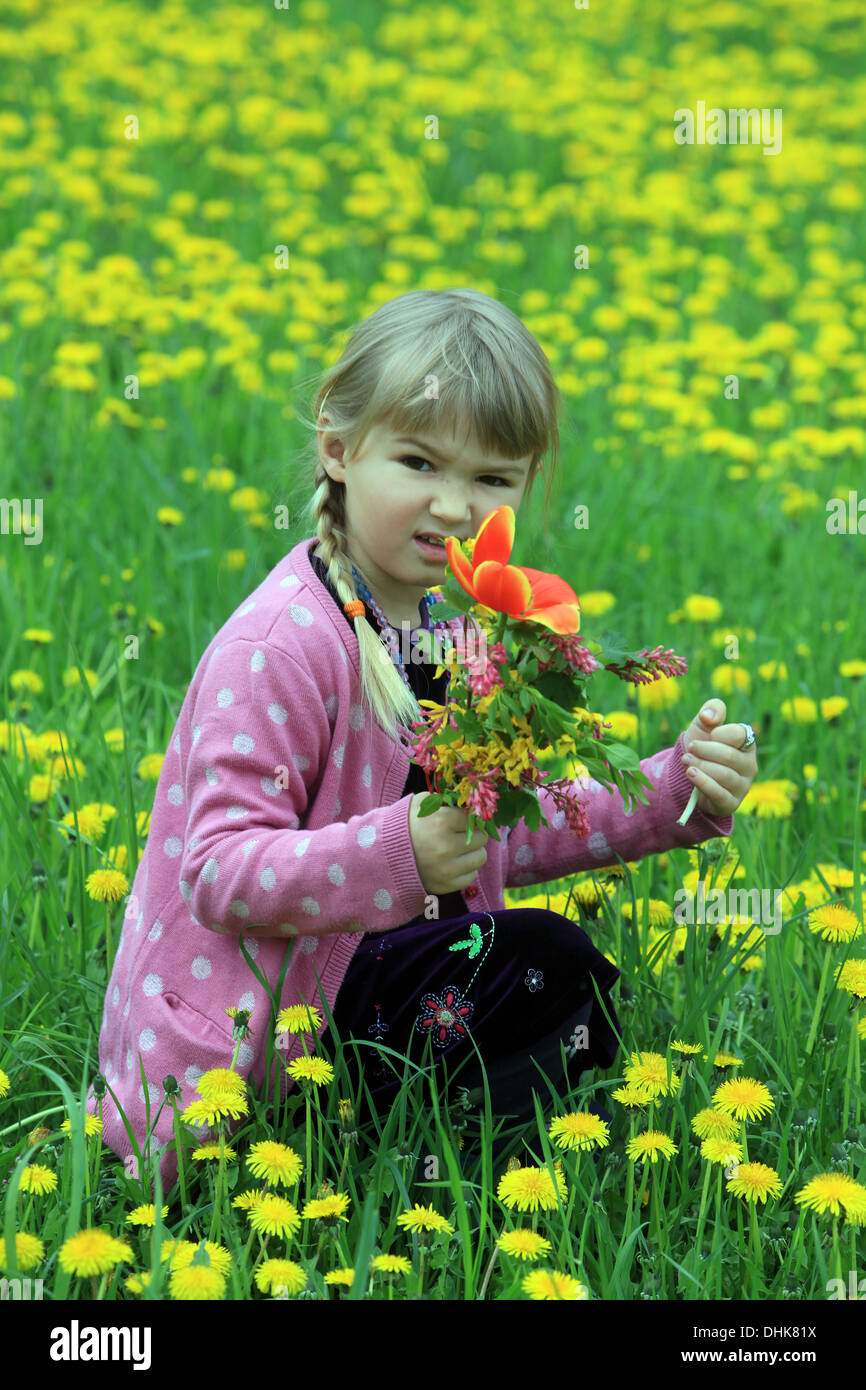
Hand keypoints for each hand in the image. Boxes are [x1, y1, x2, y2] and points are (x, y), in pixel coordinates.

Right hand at [408, 792, 488, 894]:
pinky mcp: (444, 885)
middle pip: (481, 838)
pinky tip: (452, 863)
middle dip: (472, 834)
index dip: (465, 818)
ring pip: (480, 857)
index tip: (457, 820)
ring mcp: (446, 869)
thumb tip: (473, 807)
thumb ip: (448, 801)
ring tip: (457, 849)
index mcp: (440, 822)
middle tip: (459, 835)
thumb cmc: (406, 824)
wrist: (383, 853)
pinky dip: (465, 869)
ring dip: (472, 852)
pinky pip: (471, 876)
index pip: (473, 818)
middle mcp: (445, 847)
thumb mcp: (423, 803)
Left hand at [678, 698, 757, 817]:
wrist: (688, 774)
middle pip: (729, 756)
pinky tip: (691, 774)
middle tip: (689, 749)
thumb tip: (708, 716)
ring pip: (724, 775)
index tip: (706, 733)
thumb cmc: (702, 746)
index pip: (739, 735)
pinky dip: (703, 783)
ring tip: (685, 761)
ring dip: (701, 766)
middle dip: (705, 751)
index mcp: (747, 744)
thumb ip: (711, 711)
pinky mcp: (731, 803)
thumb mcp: (703, 725)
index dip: (719, 733)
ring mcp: (742, 786)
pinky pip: (719, 794)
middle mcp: (750, 766)